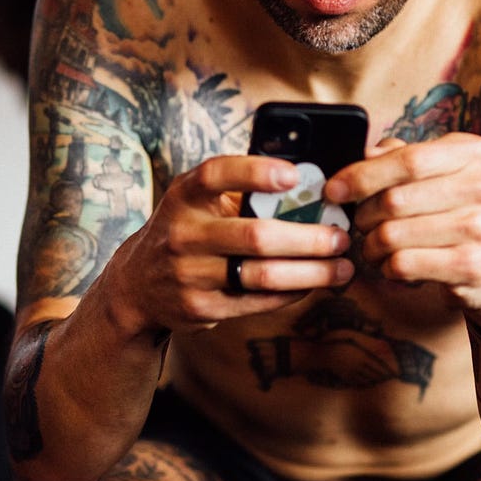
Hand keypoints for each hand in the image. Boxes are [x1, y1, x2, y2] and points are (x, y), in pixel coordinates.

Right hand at [106, 154, 353, 335]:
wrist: (138, 284)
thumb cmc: (188, 230)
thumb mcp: (197, 203)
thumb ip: (239, 191)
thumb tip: (311, 183)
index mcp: (184, 196)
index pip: (217, 174)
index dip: (256, 172)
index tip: (294, 175)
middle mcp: (183, 234)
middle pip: (256, 236)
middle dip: (308, 238)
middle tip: (342, 237)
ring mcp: (189, 274)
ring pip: (262, 275)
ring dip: (311, 273)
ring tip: (342, 267)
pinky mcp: (200, 307)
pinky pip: (257, 302)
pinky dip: (293, 293)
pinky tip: (315, 284)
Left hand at [326, 134, 480, 321]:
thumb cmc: (459, 211)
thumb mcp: (442, 173)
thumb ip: (403, 157)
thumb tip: (362, 152)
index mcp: (472, 153)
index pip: (406, 160)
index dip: (362, 175)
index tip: (333, 189)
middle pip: (394, 200)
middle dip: (363, 215)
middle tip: (359, 223)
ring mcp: (479, 228)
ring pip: (393, 235)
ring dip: (371, 245)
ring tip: (374, 247)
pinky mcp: (470, 265)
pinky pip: (403, 264)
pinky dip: (387, 267)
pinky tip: (394, 265)